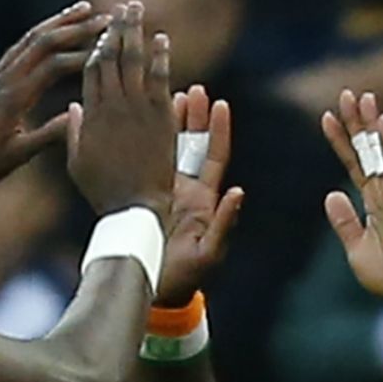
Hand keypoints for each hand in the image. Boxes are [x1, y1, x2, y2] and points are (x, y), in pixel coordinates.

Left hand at [0, 1, 109, 195]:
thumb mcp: (18, 155)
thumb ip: (49, 135)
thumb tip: (81, 115)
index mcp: (13, 99)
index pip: (53, 66)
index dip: (83, 55)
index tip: (110, 48)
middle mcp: (4, 80)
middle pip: (42, 42)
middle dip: (75, 27)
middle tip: (104, 17)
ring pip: (29, 39)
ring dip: (57, 22)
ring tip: (82, 8)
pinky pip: (17, 49)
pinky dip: (38, 35)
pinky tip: (50, 31)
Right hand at [66, 1, 175, 217]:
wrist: (134, 207)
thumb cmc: (103, 190)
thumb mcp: (77, 163)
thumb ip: (73, 132)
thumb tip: (73, 107)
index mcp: (90, 115)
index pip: (91, 70)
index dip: (96, 46)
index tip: (100, 28)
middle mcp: (113, 106)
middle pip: (112, 57)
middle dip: (116, 29)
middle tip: (121, 6)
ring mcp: (138, 109)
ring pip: (135, 61)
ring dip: (136, 32)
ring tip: (137, 9)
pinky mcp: (160, 117)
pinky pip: (160, 79)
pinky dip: (160, 57)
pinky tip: (161, 38)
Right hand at [156, 84, 243, 306]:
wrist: (155, 292)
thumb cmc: (186, 278)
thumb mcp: (209, 252)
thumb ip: (225, 222)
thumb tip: (238, 191)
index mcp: (205, 201)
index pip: (214, 157)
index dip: (218, 130)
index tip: (220, 104)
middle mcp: (187, 192)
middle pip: (193, 146)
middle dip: (194, 118)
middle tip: (193, 89)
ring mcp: (165, 194)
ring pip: (170, 151)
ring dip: (171, 125)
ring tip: (170, 95)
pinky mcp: (147, 198)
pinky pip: (148, 166)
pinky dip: (149, 145)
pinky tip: (143, 124)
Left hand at [322, 90, 382, 302]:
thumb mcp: (355, 247)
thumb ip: (344, 221)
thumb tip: (330, 195)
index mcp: (373, 203)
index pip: (354, 165)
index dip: (341, 142)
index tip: (327, 117)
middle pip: (367, 151)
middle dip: (356, 122)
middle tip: (347, 93)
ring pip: (380, 152)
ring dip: (370, 124)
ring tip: (361, 97)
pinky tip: (382, 120)